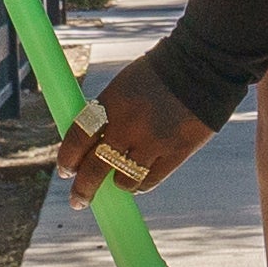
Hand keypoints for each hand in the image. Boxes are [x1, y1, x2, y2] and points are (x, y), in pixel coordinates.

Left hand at [55, 58, 212, 209]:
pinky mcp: (177, 152)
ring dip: (117, 184)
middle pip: (95, 168)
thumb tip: (90, 145)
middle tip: (78, 200)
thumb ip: (108, 114)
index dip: (68, 159)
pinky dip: (140, 185)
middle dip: (83, 189)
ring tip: (118, 183)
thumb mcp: (124, 86)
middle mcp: (128, 124)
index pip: (78, 138)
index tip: (65, 171)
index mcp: (111, 102)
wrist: (202, 66)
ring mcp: (153, 140)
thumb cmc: (157, 75)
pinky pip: (150, 180)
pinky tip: (137, 182)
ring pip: (123, 180)